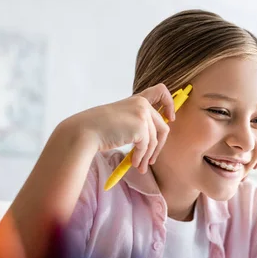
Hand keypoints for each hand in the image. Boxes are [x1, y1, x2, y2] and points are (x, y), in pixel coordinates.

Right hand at [61, 83, 175, 173]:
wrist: (85, 131)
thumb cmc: (100, 128)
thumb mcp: (122, 118)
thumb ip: (138, 122)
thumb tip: (155, 140)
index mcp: (137, 99)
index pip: (161, 91)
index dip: (170, 104)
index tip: (170, 118)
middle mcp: (142, 104)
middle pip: (163, 127)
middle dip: (158, 146)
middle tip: (151, 160)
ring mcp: (142, 114)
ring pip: (155, 140)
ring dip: (149, 156)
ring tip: (140, 166)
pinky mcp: (140, 127)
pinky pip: (146, 147)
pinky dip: (141, 157)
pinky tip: (135, 164)